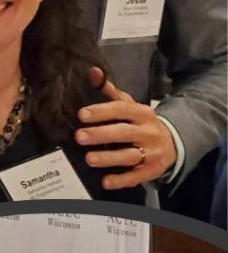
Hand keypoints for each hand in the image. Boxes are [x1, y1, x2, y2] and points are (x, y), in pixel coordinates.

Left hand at [76, 68, 174, 187]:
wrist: (172, 142)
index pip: (121, 110)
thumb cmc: (140, 122)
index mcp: (142, 113)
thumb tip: (93, 71)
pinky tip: (106, 181)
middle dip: (101, 135)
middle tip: (79, 137)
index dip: (101, 111)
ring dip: (109, 158)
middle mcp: (148, 132)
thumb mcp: (129, 105)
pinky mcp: (151, 170)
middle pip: (123, 133)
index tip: (81, 114)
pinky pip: (136, 176)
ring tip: (89, 159)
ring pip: (129, 156)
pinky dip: (121, 180)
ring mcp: (151, 152)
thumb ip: (109, 90)